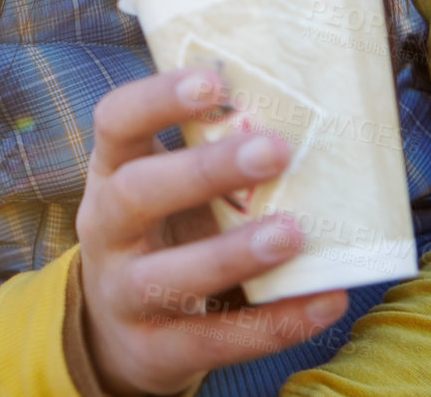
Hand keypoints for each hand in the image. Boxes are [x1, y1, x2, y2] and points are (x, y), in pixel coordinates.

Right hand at [75, 68, 349, 395]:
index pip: (115, 121)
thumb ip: (207, 150)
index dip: (157, 98)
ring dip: (232, 254)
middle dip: (204, 171)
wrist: (116, 332)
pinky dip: (273, 325)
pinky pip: (212, 340)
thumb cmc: (161, 233)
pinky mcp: (153, 350)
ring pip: (167, 276)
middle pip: (137, 193)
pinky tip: (324, 302)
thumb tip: (304, 100)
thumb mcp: (163, 185)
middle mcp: (106, 229)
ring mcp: (124, 293)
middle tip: (274, 150)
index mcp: (111, 172)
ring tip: (293, 234)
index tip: (213, 80)